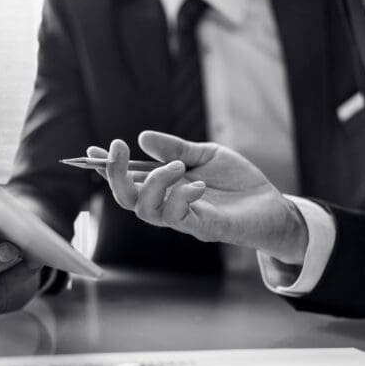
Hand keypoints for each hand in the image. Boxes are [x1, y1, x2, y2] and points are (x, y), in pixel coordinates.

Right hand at [89, 131, 308, 264]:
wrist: (272, 205)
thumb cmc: (237, 182)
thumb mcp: (206, 155)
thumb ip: (176, 148)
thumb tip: (142, 137)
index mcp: (166, 186)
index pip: (128, 179)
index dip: (108, 167)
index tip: (92, 149)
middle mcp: (168, 204)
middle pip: (126, 199)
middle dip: (115, 175)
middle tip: (117, 150)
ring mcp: (184, 219)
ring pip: (146, 210)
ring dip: (154, 183)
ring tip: (176, 166)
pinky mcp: (203, 228)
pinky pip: (179, 218)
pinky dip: (181, 197)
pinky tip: (198, 184)